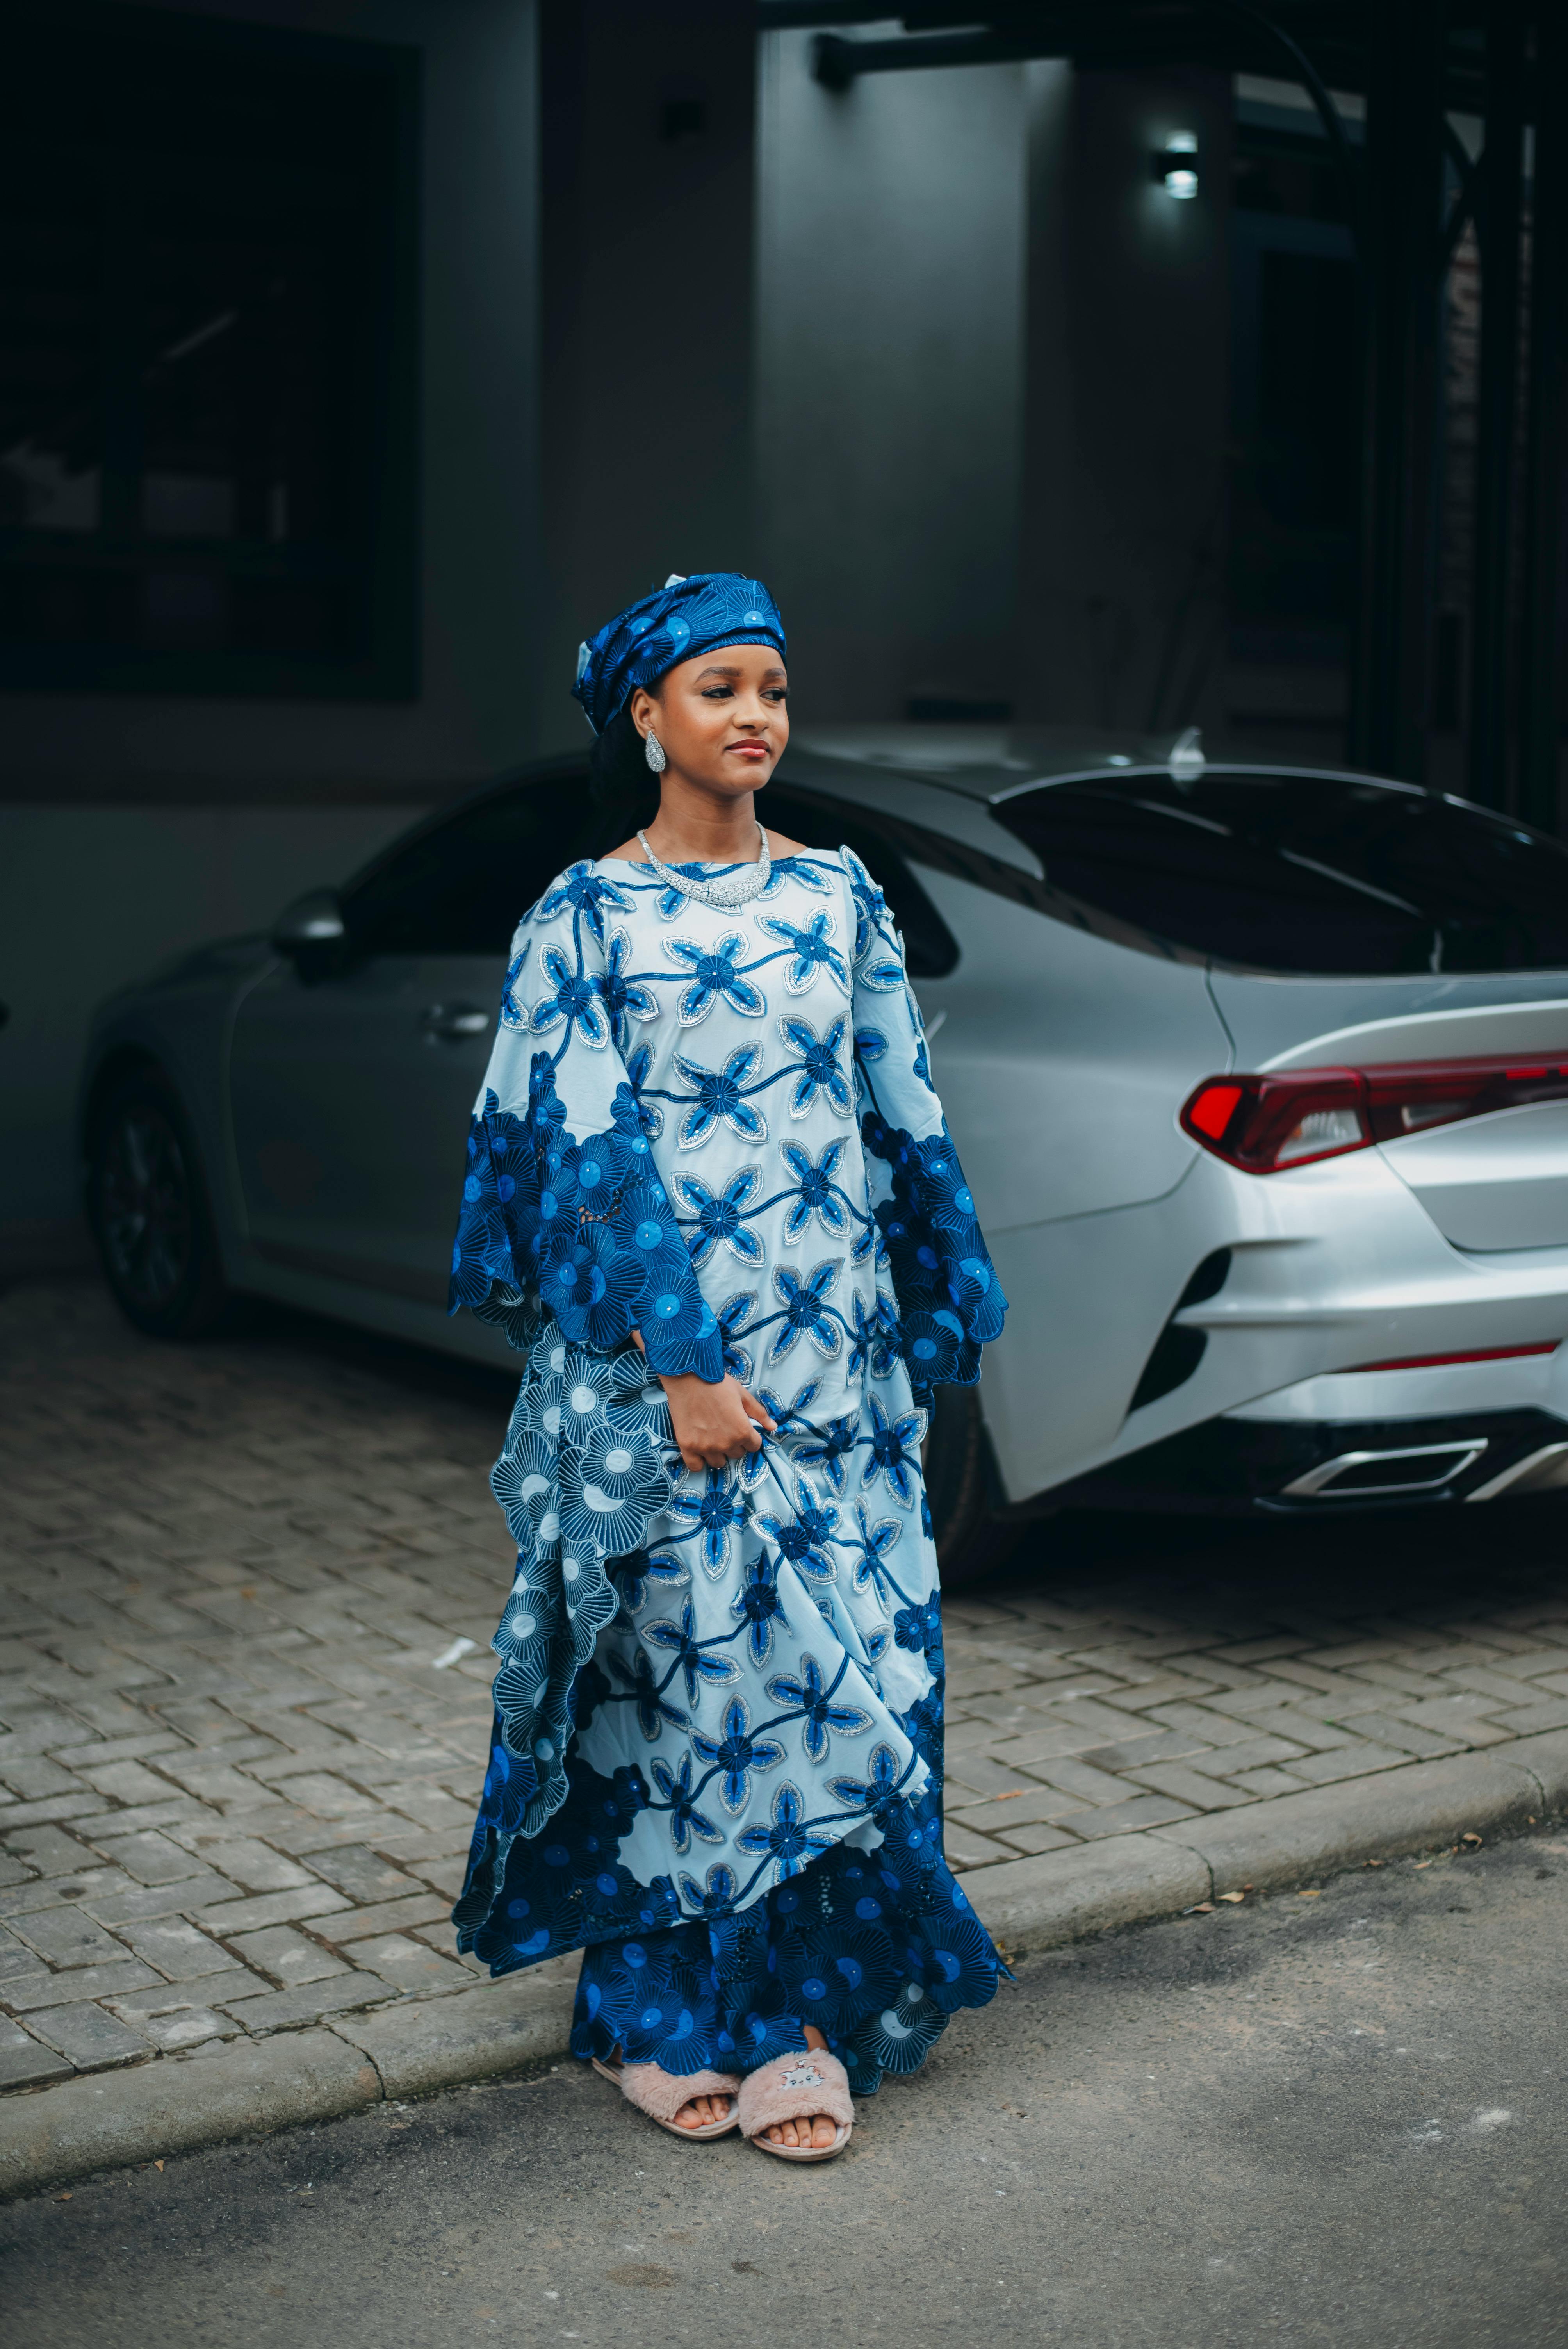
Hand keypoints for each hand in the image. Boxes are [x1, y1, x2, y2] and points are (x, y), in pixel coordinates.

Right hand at [658, 1370, 775, 1472]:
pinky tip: (699, 1449)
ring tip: (712, 1438)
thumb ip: (759, 1414)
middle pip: (737, 1454)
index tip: (742, 1429)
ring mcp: (706, 1447)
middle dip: (735, 1444)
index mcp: (742, 1431)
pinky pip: (696, 1466)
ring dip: (718, 1453)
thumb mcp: (743, 1395)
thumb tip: (773, 1427)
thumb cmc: (718, 1384)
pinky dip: (698, 1461)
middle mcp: (726, 1443)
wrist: (688, 1377)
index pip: (754, 1446)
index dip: (750, 1437)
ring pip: (719, 1462)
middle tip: (725, 1429)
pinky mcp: (688, 1446)